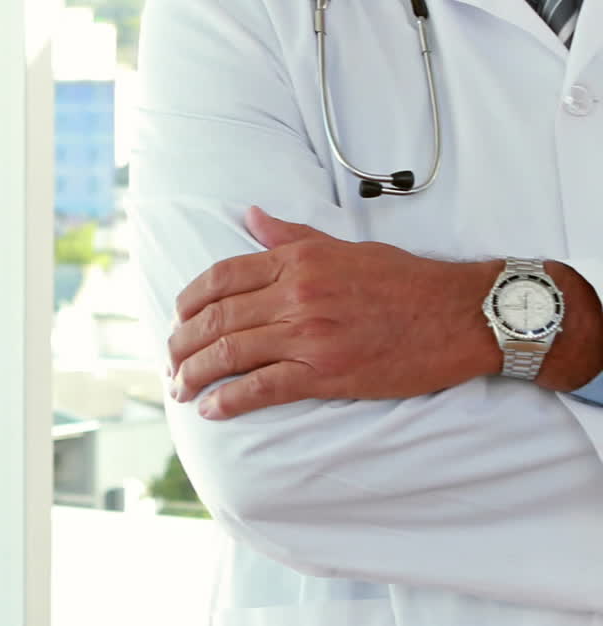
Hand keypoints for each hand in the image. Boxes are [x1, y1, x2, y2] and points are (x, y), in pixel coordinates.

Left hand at [168, 206, 500, 417]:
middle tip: (169, 360)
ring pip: (231, 354)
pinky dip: (229, 401)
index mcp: (298, 259)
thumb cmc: (404, 279)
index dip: (189, 300)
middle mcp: (296, 293)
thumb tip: (250, 215)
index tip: (177, 318)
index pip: (222, 277)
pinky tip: (212, 410)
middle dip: (182, 343)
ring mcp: (309, 334)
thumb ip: (290, 234)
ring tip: (180, 388)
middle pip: (217, 318)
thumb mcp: (343, 246)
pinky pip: (262, 388)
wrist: (456, 314)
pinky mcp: (327, 373)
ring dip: (195, 374)